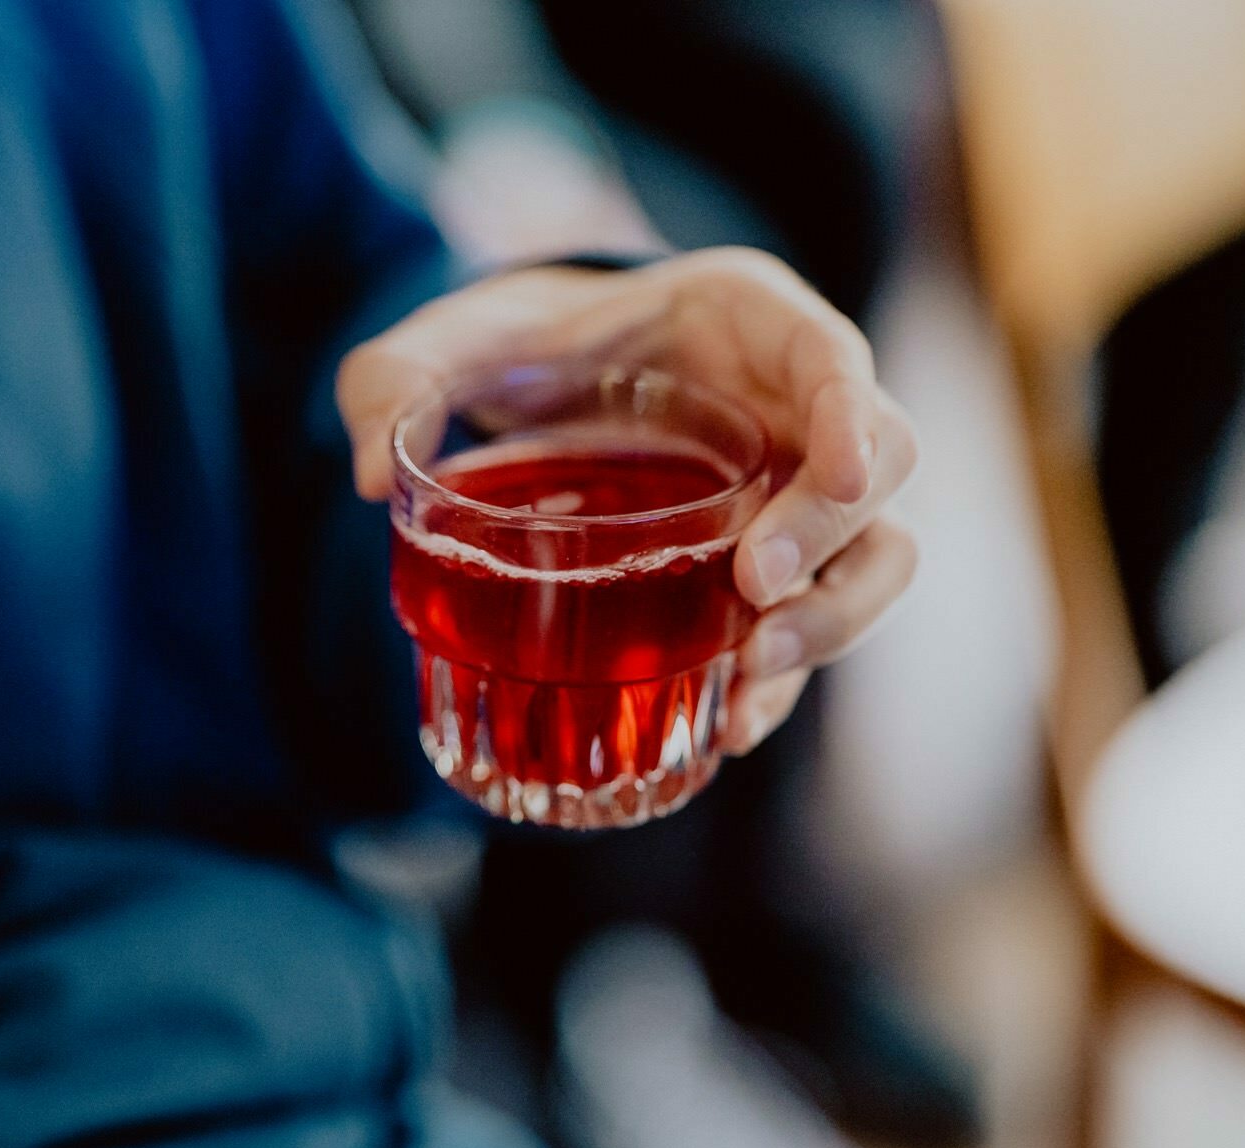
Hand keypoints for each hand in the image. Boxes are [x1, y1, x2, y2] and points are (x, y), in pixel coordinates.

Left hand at [337, 247, 917, 752]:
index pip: (833, 355)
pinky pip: (811, 623)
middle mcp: (795, 405)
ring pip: (874, 558)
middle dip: (833, 539)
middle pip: (880, 469)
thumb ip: (396, 376)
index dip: (852, 415)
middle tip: (752, 596)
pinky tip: (730, 727)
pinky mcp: (775, 563)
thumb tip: (363, 473)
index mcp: (746, 322)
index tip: (835, 479)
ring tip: (749, 686)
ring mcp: (796, 490)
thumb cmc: (524, 346)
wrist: (549, 383)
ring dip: (832, 626)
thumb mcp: (455, 342)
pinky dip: (783, 680)